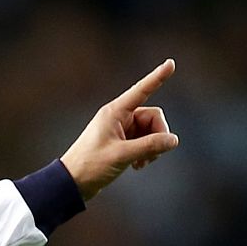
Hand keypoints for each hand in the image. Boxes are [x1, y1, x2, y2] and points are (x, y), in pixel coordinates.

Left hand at [60, 59, 180, 200]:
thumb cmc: (90, 165)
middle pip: (153, 117)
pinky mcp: (121, 142)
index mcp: (114, 113)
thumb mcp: (122, 155)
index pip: (141, 90)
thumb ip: (150, 146)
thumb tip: (174, 140)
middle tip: (153, 154)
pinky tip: (138, 165)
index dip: (157, 77)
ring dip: (152, 147)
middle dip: (158, 135)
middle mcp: (118, 117)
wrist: (72, 182)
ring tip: (141, 163)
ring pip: (150, 130)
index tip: (171, 63)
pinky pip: (144, 140)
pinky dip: (146, 152)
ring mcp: (120, 129)